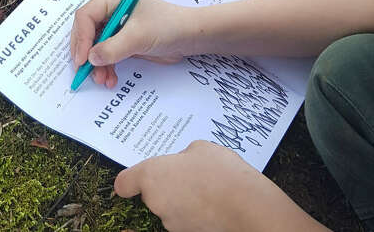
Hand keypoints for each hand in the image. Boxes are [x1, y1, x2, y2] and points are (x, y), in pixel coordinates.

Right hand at [69, 0, 195, 87]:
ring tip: (103, 80)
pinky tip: (110, 79)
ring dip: (96, 64)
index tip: (83, 60)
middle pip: (86, 31)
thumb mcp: (138, 37)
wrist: (190, 37)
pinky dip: (106, 67)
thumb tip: (90, 59)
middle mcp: (110, 9)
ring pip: (95, 45)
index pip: (86, 16)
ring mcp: (116, 25)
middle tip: (86, 72)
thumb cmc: (167, 27)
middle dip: (87, 53)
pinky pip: (106, 54)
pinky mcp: (122, 40)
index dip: (81, 38)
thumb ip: (112, 48)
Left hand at [115, 141, 327, 231]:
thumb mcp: (199, 148)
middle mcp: (156, 203)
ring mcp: (173, 224)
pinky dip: (195, 214)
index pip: (124, 184)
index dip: (129, 181)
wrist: (249, 208)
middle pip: (152, 195)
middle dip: (166, 186)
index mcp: (151, 176)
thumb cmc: (221, 172)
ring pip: (170, 208)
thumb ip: (183, 156)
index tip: (133, 180)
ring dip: (181, 200)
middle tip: (188, 174)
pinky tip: (213, 204)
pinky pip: (186, 220)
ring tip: (207, 188)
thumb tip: (183, 164)